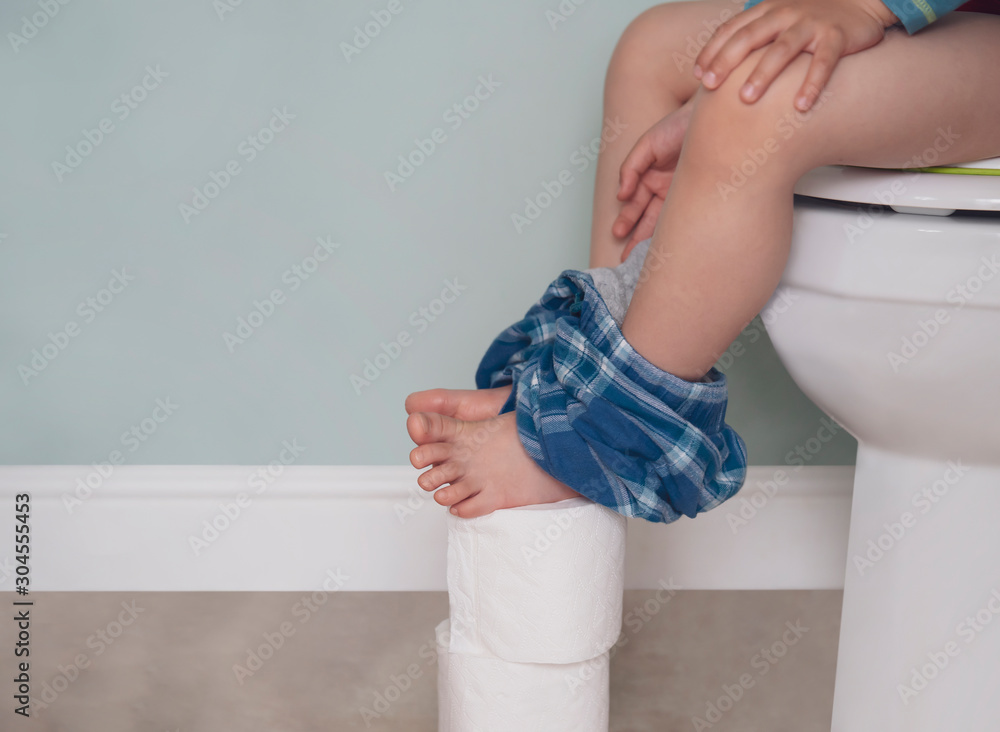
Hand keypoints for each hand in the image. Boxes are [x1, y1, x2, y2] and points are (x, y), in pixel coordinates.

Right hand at [613, 100, 692, 260]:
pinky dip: (675, 231)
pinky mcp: (698, 197)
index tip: (619, 233)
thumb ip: (630, 168)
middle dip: (636, 236)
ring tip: (644, 258)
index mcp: (649, 177)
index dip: (627, 219)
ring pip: (664, 221)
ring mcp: (681, 194)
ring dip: (653, 239)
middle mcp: (664, 188)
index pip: (635, 203)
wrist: (712, 119)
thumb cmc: (678, 126)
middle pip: (647, 217)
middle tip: (627, 256)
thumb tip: (620, 195)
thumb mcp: (647, 144)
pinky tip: (669, 245)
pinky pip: (684, 217)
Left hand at [694, 0, 898, 111]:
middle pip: (749, 37)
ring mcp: (811, 23)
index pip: (732, 29)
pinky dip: (812, 84)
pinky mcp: (837, 36)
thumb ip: (752, 36)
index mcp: (766, 11)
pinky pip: (823, 62)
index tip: (699, 77)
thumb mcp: (777, 19)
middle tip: (710, 87)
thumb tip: (718, 67)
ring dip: (763, 74)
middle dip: (727, 61)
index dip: (713, 52)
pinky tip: (800, 106)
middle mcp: (785, 13)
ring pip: (782, 49)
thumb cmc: (810, 17)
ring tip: (746, 99)